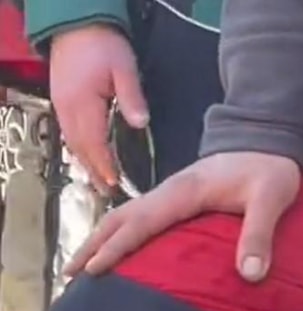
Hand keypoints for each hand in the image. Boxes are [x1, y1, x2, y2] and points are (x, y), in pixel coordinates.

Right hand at [49, 24, 148, 190]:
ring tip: (99, 183)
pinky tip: (88, 157)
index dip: (104, 165)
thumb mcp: (125, 68)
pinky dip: (79, 148)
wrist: (77, 25)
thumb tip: (140, 123)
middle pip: (80, 148)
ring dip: (85, 163)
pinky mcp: (61, 101)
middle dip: (94, 172)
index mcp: (83, 103)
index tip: (115, 183)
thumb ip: (132, 97)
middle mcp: (67, 109)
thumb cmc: (104, 45)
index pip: (94, 143)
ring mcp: (61, 105)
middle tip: (108, 193)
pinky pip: (69, 132)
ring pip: (72, 142)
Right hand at [65, 151, 301, 280]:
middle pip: (121, 219)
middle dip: (93, 245)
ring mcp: (171, 192)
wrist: (270, 138)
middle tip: (68, 275)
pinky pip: (140, 216)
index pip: (141, 222)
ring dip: (101, 239)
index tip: (92, 271)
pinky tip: (115, 248)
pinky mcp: (178, 196)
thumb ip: (259, 234)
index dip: (116, 248)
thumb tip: (251, 275)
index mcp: (185, 192)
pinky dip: (120, 232)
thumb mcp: (272, 198)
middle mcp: (170, 190)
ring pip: (126, 216)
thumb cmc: (271, 168)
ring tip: (81, 267)